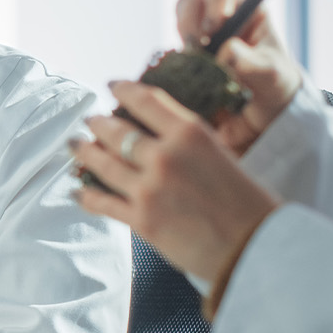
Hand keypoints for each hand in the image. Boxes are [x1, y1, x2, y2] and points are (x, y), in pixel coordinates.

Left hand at [73, 81, 280, 283]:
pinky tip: (78, 190)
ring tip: (76, 146)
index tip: (112, 86)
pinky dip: (86, 195)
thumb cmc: (247, 201)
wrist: (255, 245)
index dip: (122, 89)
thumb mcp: (220, 152)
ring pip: (102, 163)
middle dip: (98, 124)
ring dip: (85, 153)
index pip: (145, 100)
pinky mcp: (141, 219)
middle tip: (90, 121)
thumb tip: (158, 132)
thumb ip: (187, 140)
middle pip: (116, 131)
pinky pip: (102, 202)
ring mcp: (148, 187)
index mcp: (190, 132)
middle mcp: (164, 155)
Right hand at [176, 0, 303, 154]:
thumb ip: (253, 63)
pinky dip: (170, 62)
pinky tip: (182, 75)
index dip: (216, 1)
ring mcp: (199, 41)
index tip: (218, 23)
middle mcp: (218, 21)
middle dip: (190, 18)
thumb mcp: (272, 77)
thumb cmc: (275, 89)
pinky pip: (168, 55)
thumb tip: (226, 50)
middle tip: (199, 42)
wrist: (263, 120)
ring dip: (180, 38)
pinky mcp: (184, 63)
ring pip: (176, 25)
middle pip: (191, 2)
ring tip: (190, 58)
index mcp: (245, 11)